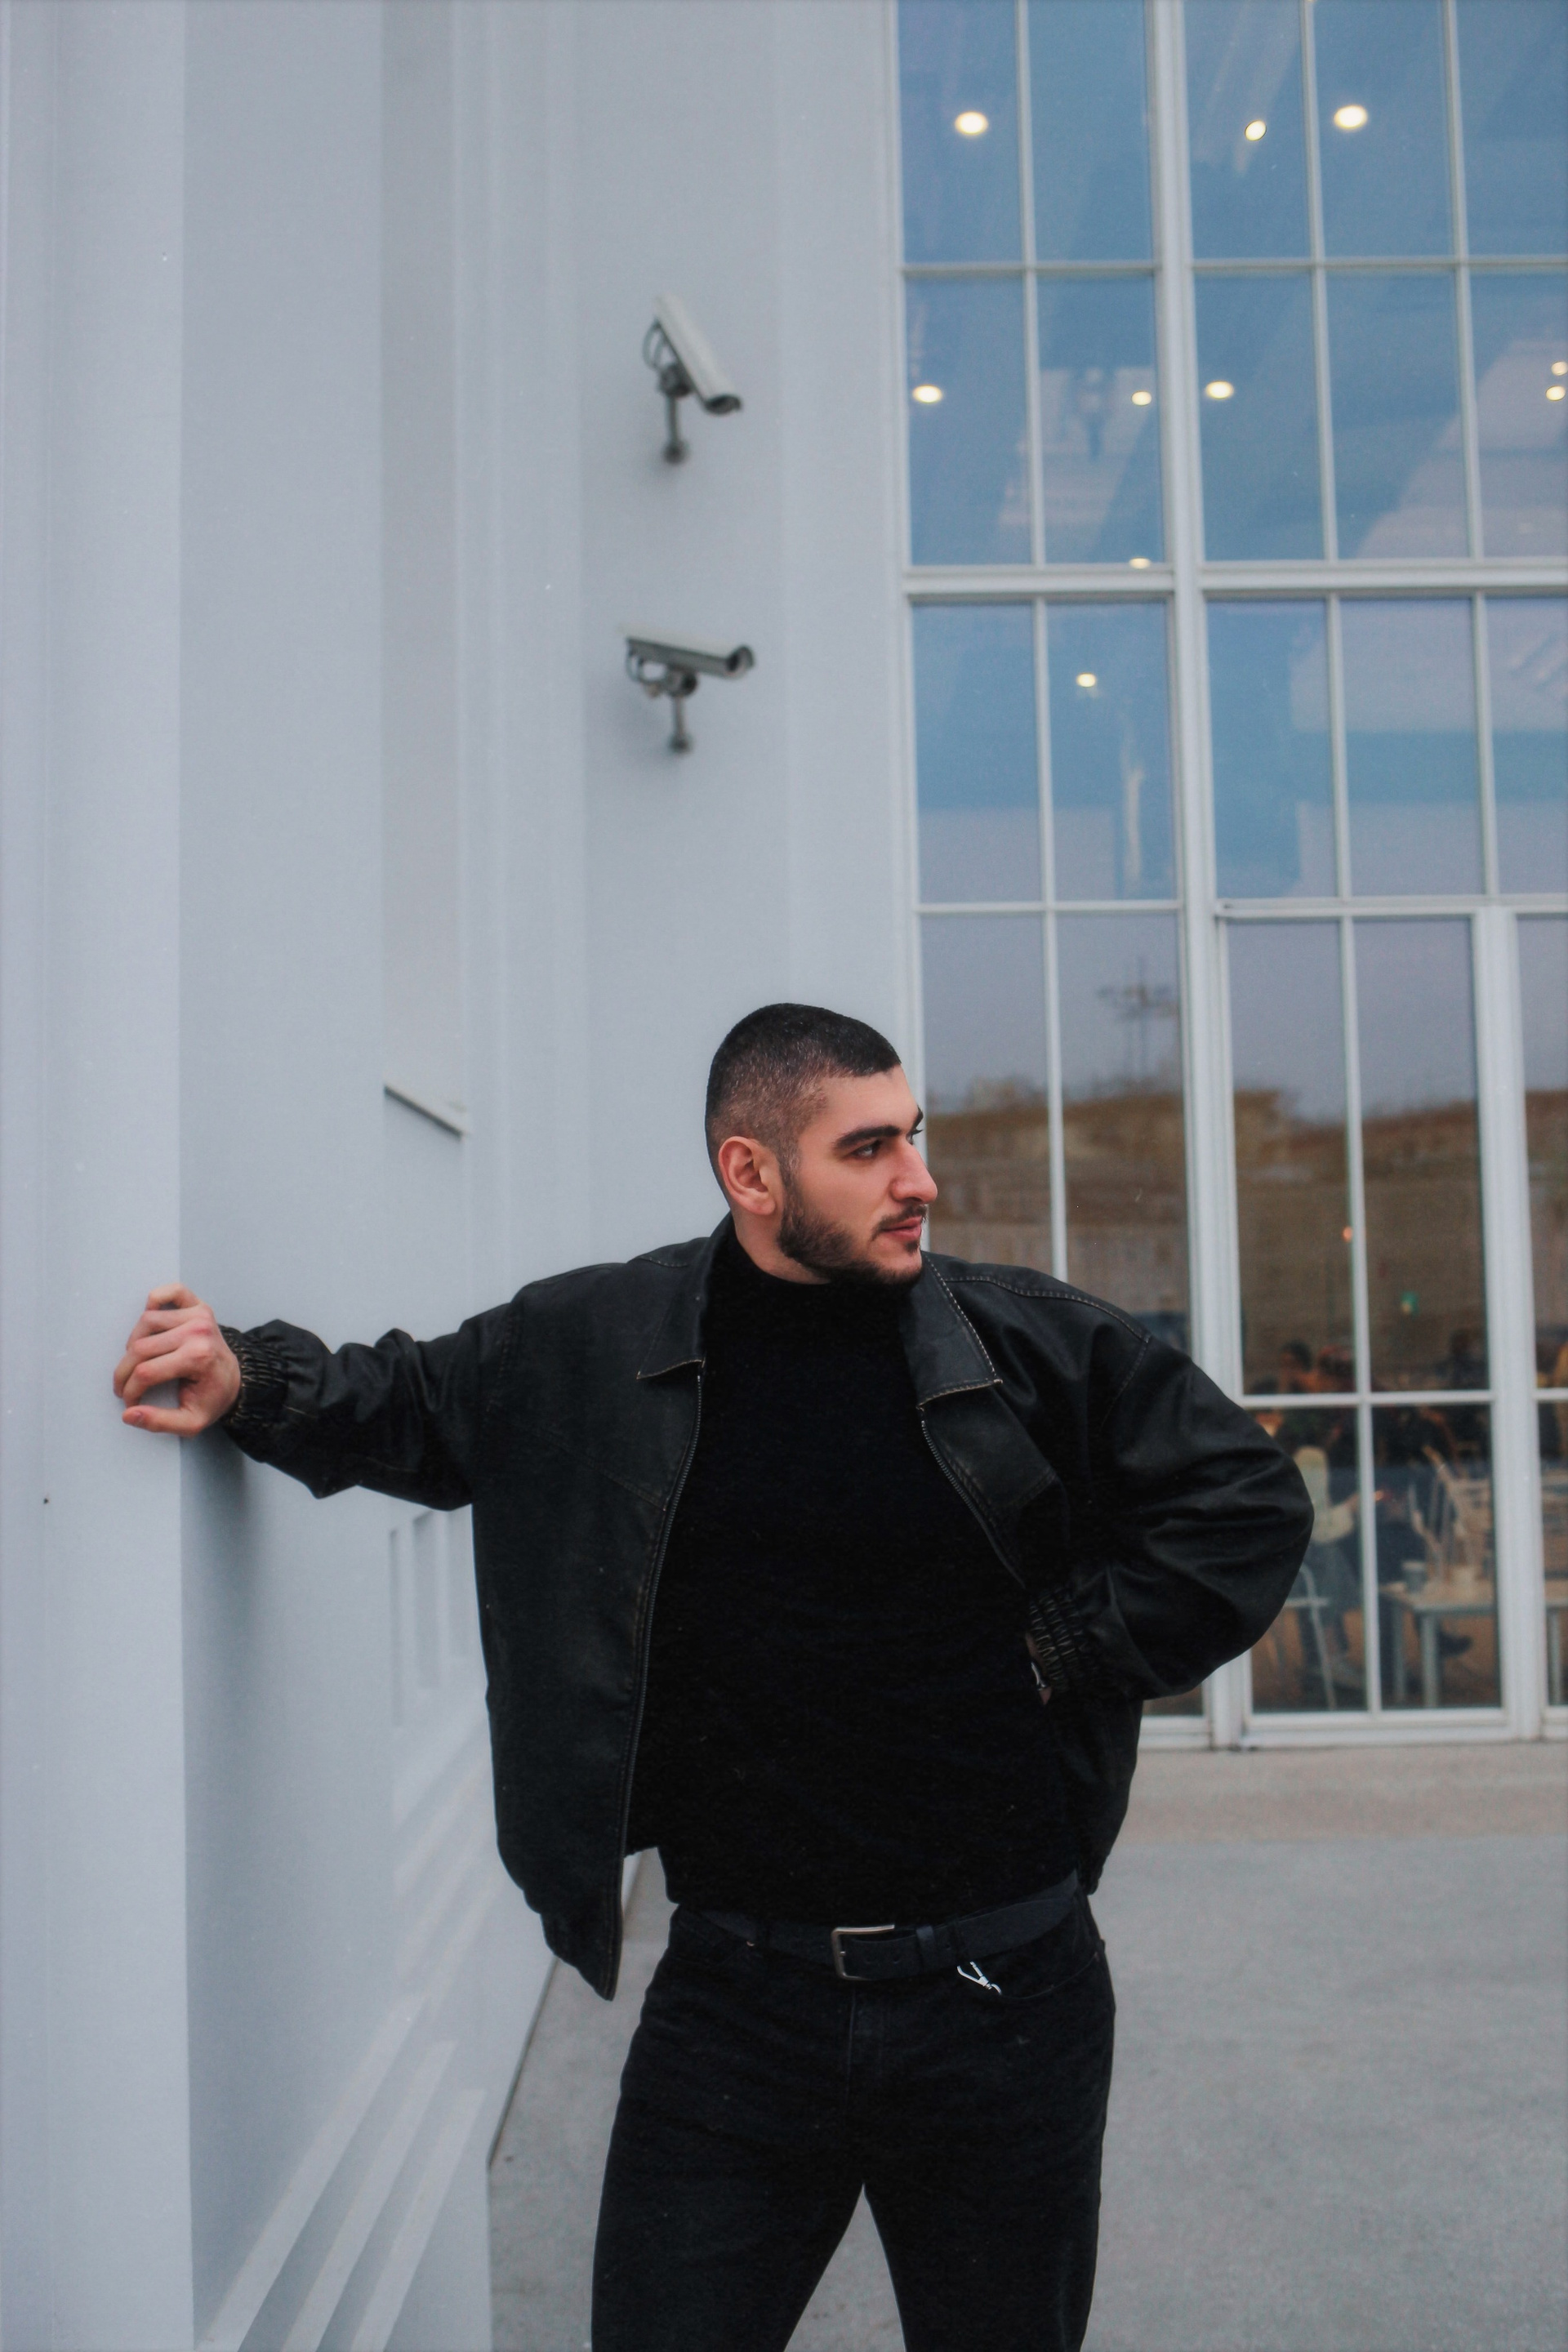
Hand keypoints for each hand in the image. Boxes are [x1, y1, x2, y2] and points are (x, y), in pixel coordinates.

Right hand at [115, 1285, 241, 1435]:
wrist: (235, 1380)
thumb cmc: (212, 1398)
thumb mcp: (191, 1422)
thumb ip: (159, 1422)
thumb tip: (128, 1414)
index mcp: (198, 1358)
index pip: (146, 1373)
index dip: (130, 1391)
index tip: (130, 1402)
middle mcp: (198, 1331)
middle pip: (141, 1348)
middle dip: (125, 1372)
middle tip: (125, 1387)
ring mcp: (198, 1315)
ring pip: (146, 1322)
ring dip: (134, 1343)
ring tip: (137, 1362)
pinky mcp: (198, 1306)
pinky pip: (171, 1292)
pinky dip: (156, 1300)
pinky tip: (150, 1322)